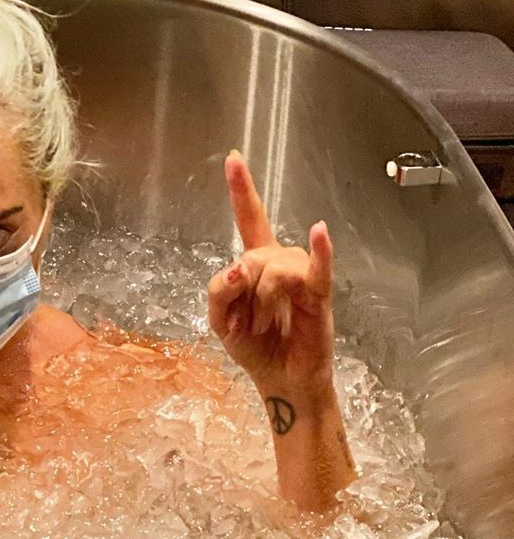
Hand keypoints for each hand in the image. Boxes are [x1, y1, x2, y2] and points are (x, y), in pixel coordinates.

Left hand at [207, 150, 333, 399]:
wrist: (280, 379)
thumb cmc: (255, 347)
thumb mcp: (220, 321)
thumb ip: (219, 290)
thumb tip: (236, 269)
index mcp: (256, 264)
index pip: (249, 220)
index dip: (242, 191)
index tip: (233, 159)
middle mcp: (280, 262)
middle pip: (252, 255)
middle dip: (243, 292)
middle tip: (250, 322)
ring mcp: (301, 276)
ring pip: (273, 269)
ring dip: (262, 303)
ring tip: (267, 325)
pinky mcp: (318, 295)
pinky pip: (317, 269)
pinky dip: (320, 250)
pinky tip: (321, 232)